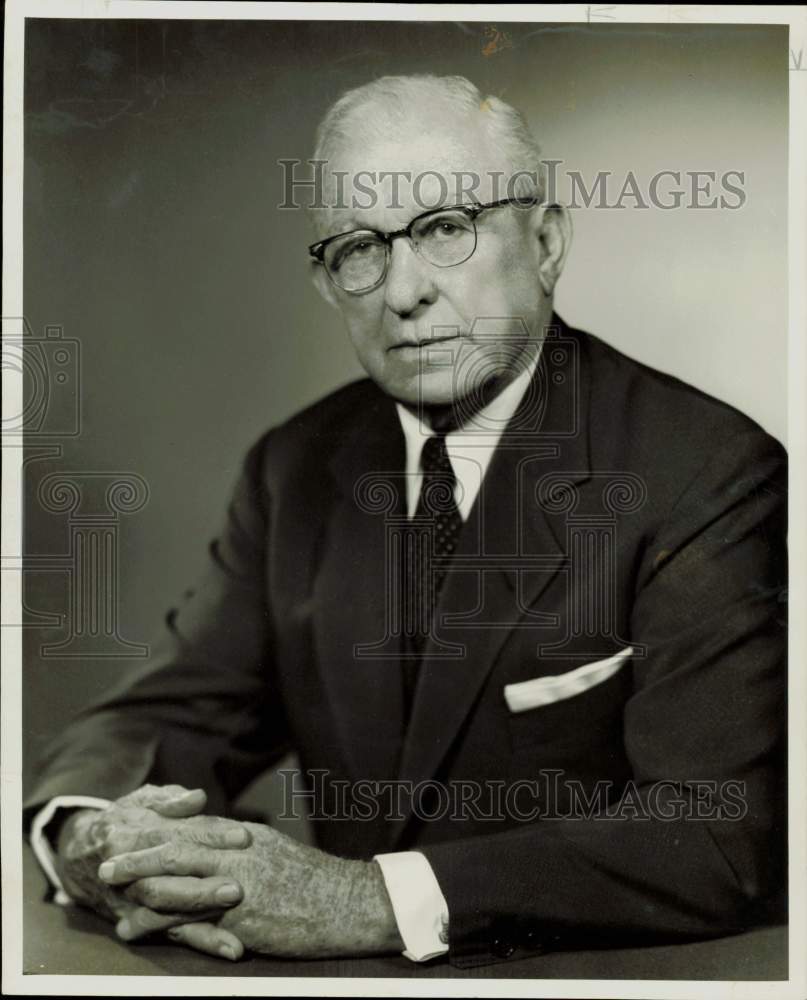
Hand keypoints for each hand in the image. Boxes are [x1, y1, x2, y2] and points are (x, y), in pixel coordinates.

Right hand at [54, 783, 250, 958]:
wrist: (78, 855)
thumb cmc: (122, 821)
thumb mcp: (139, 801)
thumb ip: (169, 799)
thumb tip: (198, 798)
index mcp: (131, 834)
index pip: (175, 835)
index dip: (210, 835)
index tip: (243, 837)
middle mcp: (130, 871)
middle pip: (168, 878)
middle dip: (203, 885)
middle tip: (238, 888)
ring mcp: (132, 900)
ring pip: (166, 911)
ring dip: (202, 917)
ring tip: (237, 919)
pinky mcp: (139, 922)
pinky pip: (171, 934)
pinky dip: (200, 941)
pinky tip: (230, 948)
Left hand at [98, 821, 403, 958]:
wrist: (348, 904)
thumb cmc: (319, 885)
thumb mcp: (280, 859)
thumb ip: (250, 854)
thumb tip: (229, 853)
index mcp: (246, 838)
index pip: (193, 826)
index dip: (159, 828)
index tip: (133, 828)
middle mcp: (236, 852)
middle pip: (176, 842)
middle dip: (137, 847)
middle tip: (104, 853)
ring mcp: (235, 879)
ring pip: (173, 872)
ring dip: (135, 878)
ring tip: (106, 884)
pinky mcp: (237, 911)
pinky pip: (185, 912)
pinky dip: (153, 918)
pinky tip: (131, 928)